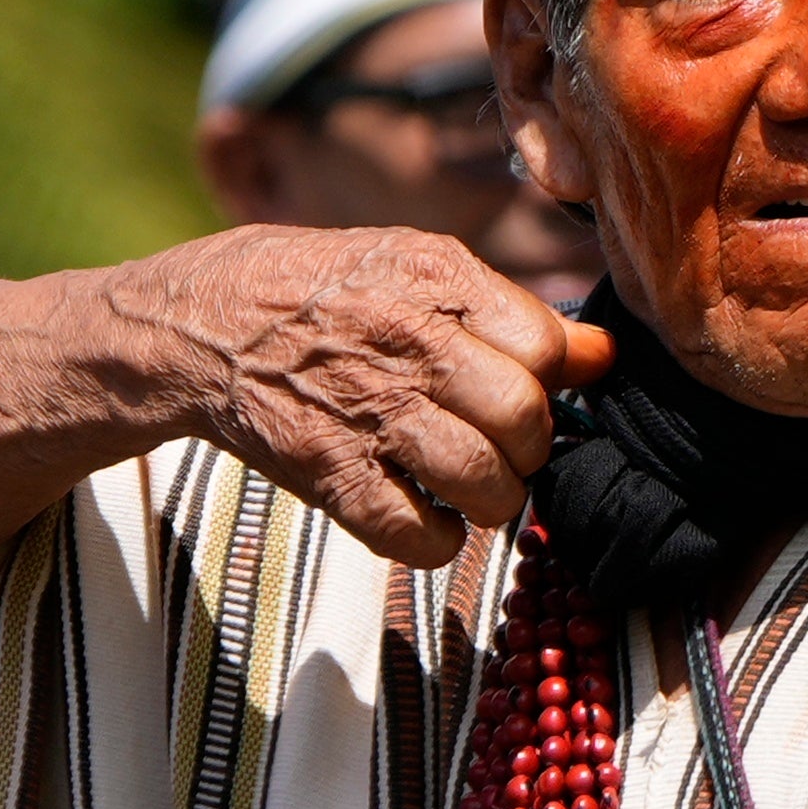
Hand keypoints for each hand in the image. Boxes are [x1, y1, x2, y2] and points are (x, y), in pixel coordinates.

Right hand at [118, 224, 607, 566]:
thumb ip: (512, 311)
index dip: (552, 382)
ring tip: (468, 487)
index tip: (528, 392)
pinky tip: (420, 514)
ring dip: (492, 501)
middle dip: (528, 449)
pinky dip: (434, 541)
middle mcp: (409, 342)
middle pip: (526, 421)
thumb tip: (604, 354)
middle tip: (503, 448)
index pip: (548, 348)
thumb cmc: (326, 291)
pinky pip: (419, 537)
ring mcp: (367, 412)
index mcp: (438, 280)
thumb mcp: (416, 267)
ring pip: (487, 487)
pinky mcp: (326, 474)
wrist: (203, 322)